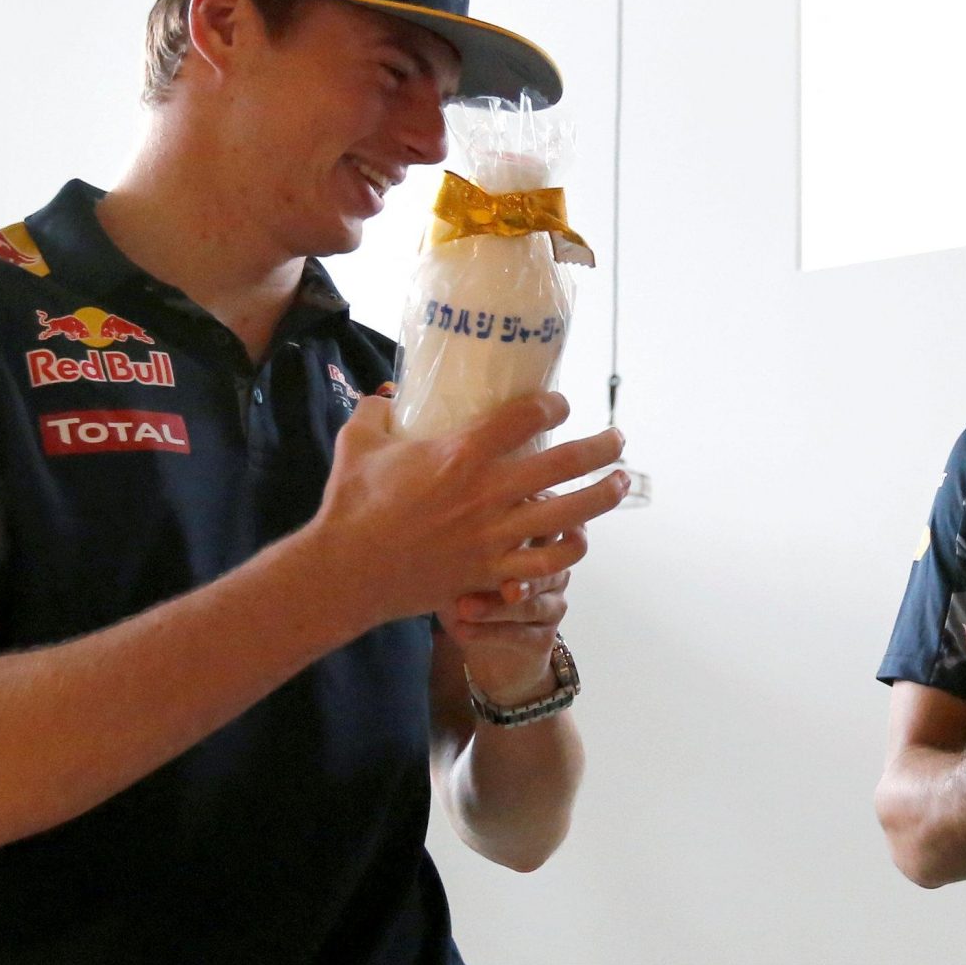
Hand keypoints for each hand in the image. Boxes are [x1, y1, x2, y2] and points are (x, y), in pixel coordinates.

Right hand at [301, 392, 625, 633]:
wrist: (346, 571)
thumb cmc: (351, 504)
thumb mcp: (358, 440)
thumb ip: (377, 408)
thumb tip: (389, 392)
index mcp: (461, 453)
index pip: (528, 417)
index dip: (554, 405)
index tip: (561, 405)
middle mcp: (488, 493)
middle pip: (567, 463)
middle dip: (602, 446)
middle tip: (617, 439)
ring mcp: (494, 537)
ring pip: (570, 514)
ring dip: (604, 495)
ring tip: (620, 481)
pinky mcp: (491, 573)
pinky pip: (547, 564)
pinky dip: (570, 551)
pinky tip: (581, 537)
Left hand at [441, 529, 571, 704]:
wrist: (494, 655)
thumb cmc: (476, 597)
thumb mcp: (468, 570)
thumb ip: (465, 551)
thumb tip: (440, 534)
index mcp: (541, 546)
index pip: (546, 525)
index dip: (534, 517)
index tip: (504, 515)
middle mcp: (555, 573)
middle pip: (543, 566)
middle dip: (515, 567)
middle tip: (485, 568)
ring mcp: (553, 607)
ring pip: (529, 605)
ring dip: (493, 606)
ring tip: (463, 607)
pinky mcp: (544, 640)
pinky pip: (519, 636)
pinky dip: (488, 633)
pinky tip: (461, 631)